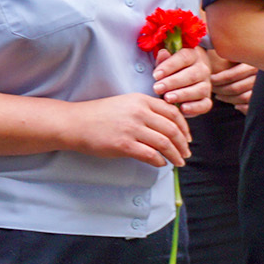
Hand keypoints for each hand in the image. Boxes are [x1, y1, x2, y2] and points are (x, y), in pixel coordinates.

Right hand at [66, 93, 191, 166]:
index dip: (184, 127)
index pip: (172, 113)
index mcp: (141, 100)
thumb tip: (166, 126)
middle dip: (183, 144)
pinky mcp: (124, 145)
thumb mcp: (125, 103)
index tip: (187, 138)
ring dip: (175, 155)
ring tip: (178, 162)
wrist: (76, 123)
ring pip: (164, 143)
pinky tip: (161, 163)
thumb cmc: (99, 115)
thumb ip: (145, 110)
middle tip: (186, 153)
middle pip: (172, 129)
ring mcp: (132, 128)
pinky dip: (160, 161)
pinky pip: (150, 155)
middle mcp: (139, 112)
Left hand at [153, 46, 212, 116]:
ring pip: (200, 89)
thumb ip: (163, 59)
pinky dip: (195, 107)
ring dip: (182, 95)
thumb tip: (163, 53)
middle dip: (172, 82)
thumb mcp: (165, 62)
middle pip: (191, 75)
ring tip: (167, 98)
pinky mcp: (207, 99)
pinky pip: (205, 104)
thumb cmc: (171, 69)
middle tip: (157, 88)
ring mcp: (206, 85)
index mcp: (192, 55)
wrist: (183, 79)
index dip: (169, 66)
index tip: (155, 75)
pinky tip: (182, 108)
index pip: (183, 58)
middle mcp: (202, 69)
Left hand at [206, 51, 257, 108]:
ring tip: (219, 95)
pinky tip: (235, 105)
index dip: (218, 79)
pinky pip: (251, 106)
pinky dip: (242, 107)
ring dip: (228, 99)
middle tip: (212, 88)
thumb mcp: (238, 50)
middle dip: (220, 90)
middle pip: (235, 88)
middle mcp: (260, 76)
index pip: (231, 75)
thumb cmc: (251, 56)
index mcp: (253, 63)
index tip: (210, 78)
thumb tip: (211, 45)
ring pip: (242, 97)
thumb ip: (228, 50)